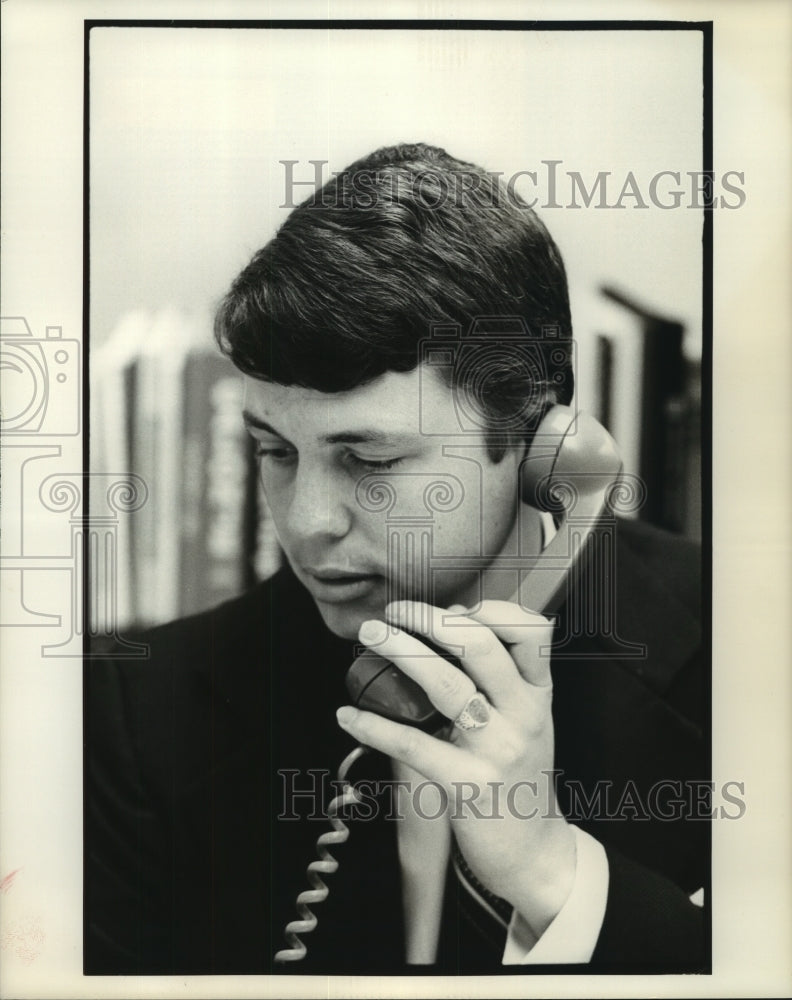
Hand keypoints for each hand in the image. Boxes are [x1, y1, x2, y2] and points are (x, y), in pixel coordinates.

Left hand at [336, 599, 576, 938]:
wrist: (535, 853)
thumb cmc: (519, 777)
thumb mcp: (524, 720)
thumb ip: (497, 676)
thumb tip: (451, 622)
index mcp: (538, 695)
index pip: (531, 631)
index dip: (489, 609)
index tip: (453, 609)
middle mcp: (524, 716)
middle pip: (480, 646)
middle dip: (430, 619)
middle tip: (395, 612)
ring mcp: (497, 750)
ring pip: (446, 686)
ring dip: (401, 652)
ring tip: (371, 637)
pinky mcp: (468, 786)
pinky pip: (414, 745)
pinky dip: (374, 726)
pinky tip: (349, 715)